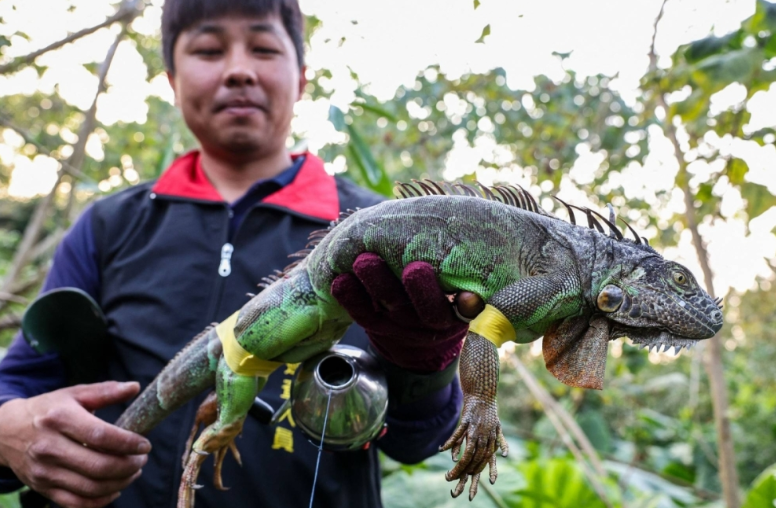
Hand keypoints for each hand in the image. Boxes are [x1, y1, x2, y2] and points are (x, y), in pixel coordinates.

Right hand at [0, 381, 150, 507]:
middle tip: (142, 459)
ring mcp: (44, 471)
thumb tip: (135, 387)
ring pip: (90, 488)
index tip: (145, 444)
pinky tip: (114, 489)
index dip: (128, 443)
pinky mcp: (42, 488)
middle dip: (128, 466)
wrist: (6, 431)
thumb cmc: (48, 410)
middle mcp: (49, 447)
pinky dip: (100, 501)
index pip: (100, 436)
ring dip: (120, 483)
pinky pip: (76, 503)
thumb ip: (105, 391)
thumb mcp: (73, 394)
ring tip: (134, 472)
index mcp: (59, 419)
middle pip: (97, 466)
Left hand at [331, 253, 467, 372]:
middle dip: (421, 290)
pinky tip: (340, 279)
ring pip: (392, 309)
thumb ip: (469, 257)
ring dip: (378, 284)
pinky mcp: (378, 324)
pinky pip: (364, 315)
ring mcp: (404, 325)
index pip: (469, 311)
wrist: (417, 318)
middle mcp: (435, 320)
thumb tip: (495, 224)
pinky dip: (351, 297)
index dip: (468, 306)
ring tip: (365, 261)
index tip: (469, 296)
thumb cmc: (447, 275)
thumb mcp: (466, 272)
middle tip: (414, 268)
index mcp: (463, 308)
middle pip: (428, 311)